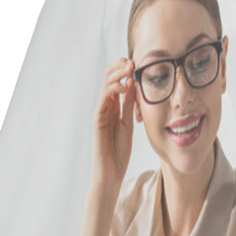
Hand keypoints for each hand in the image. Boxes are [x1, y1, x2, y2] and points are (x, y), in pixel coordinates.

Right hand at [92, 58, 135, 184]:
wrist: (110, 174)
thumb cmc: (119, 153)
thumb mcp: (128, 125)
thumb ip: (129, 107)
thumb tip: (136, 88)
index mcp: (112, 107)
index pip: (117, 82)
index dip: (125, 71)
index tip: (139, 65)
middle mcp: (104, 107)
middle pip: (108, 79)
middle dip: (120, 67)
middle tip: (134, 61)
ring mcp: (99, 112)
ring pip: (105, 85)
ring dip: (118, 73)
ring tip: (130, 67)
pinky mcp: (97, 119)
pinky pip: (104, 99)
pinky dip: (114, 89)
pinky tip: (126, 85)